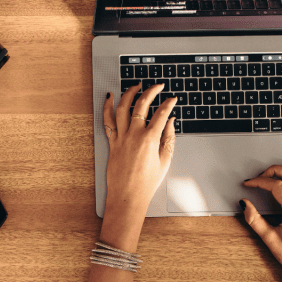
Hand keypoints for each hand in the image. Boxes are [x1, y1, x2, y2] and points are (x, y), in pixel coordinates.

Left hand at [103, 83, 176, 216]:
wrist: (128, 196)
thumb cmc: (146, 183)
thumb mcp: (165, 161)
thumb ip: (169, 138)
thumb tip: (170, 122)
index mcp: (150, 140)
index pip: (161, 114)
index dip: (169, 103)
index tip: (173, 98)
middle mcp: (134, 135)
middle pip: (142, 105)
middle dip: (151, 91)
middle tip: (158, 86)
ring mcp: (121, 138)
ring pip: (123, 108)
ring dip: (129, 93)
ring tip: (136, 85)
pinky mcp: (112, 142)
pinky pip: (108, 121)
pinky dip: (108, 107)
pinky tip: (110, 97)